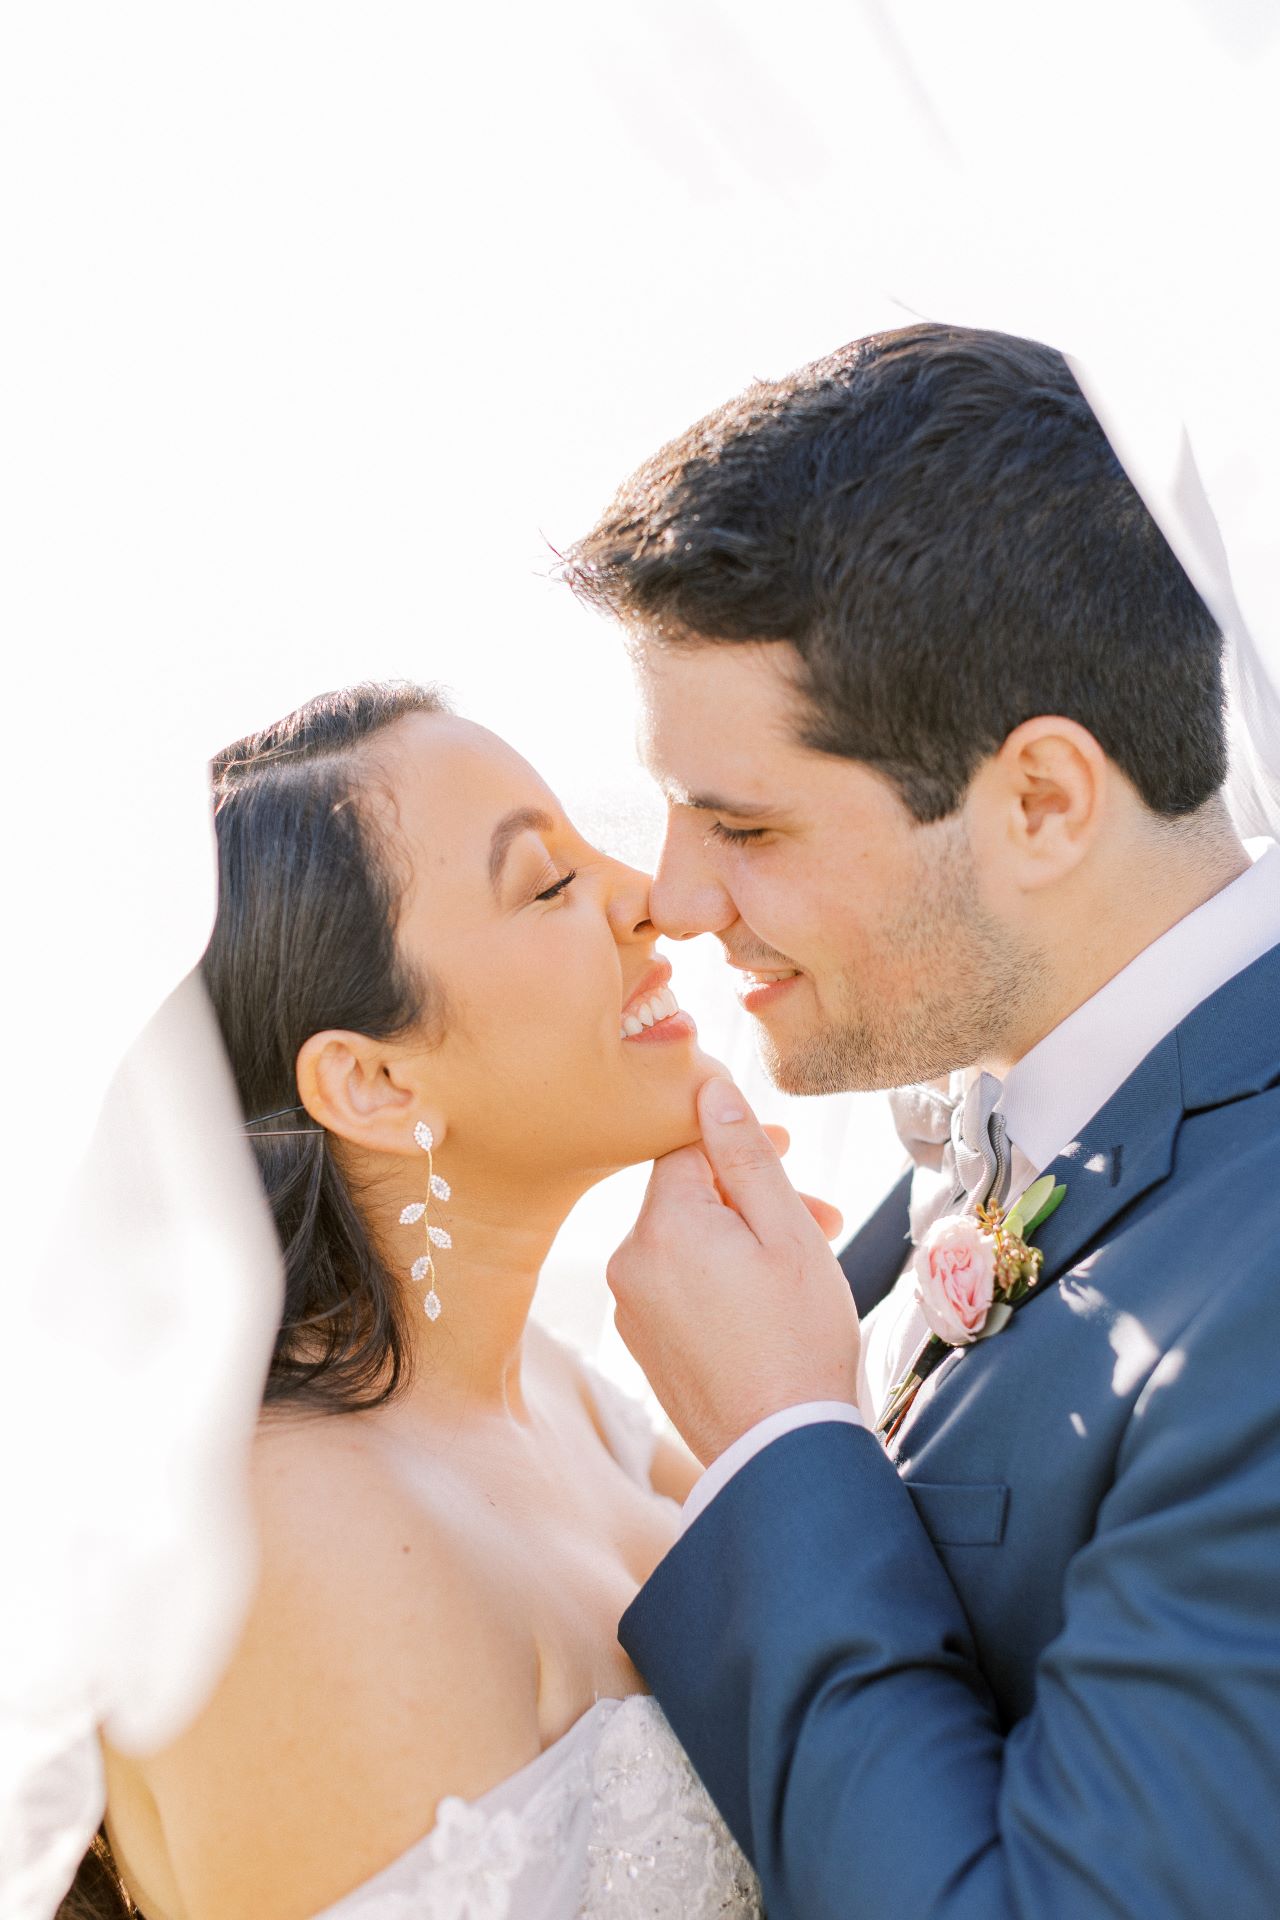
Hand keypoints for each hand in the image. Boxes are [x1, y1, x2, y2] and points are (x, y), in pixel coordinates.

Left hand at [607, 1076, 861, 1465]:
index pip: (687, 1147)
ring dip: (740, 1239)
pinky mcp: (642, 1343)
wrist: (780, 1449)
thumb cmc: (798, 1337)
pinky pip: (678, 1285)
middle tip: (822, 1217)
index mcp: (661, 1225)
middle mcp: (628, 1261)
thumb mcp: (786, 1232)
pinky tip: (767, 1303)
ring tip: (803, 1267)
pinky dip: (719, 1278)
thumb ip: (745, 1155)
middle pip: (688, 1196)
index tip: (789, 1151)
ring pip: (687, 1242)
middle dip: (751, 1196)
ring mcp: (630, 1308)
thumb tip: (710, 1087)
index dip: (740, 1142)